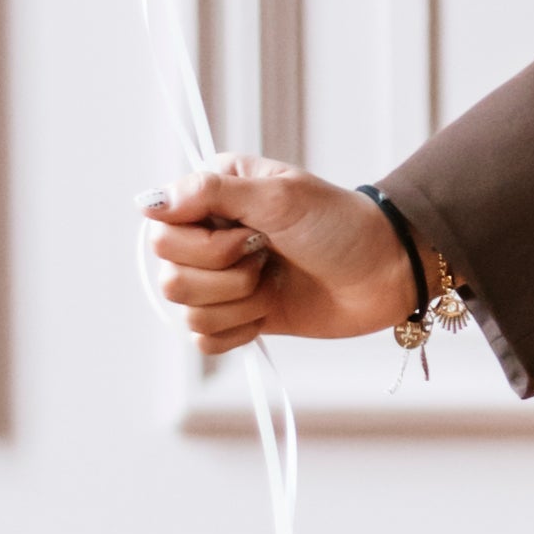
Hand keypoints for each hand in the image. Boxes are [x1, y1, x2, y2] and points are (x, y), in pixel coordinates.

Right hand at [142, 164, 416, 356]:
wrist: (386, 272)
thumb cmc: (341, 225)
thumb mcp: (281, 196)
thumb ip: (212, 193)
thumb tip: (147, 202)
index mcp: (210, 197)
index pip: (160, 231)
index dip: (202, 244)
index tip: (248, 234)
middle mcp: (207, 236)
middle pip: (168, 277)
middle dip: (225, 276)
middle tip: (266, 257)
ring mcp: (221, 279)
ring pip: (186, 313)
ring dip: (239, 303)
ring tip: (273, 282)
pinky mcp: (237, 316)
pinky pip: (204, 340)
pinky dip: (239, 330)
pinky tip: (270, 311)